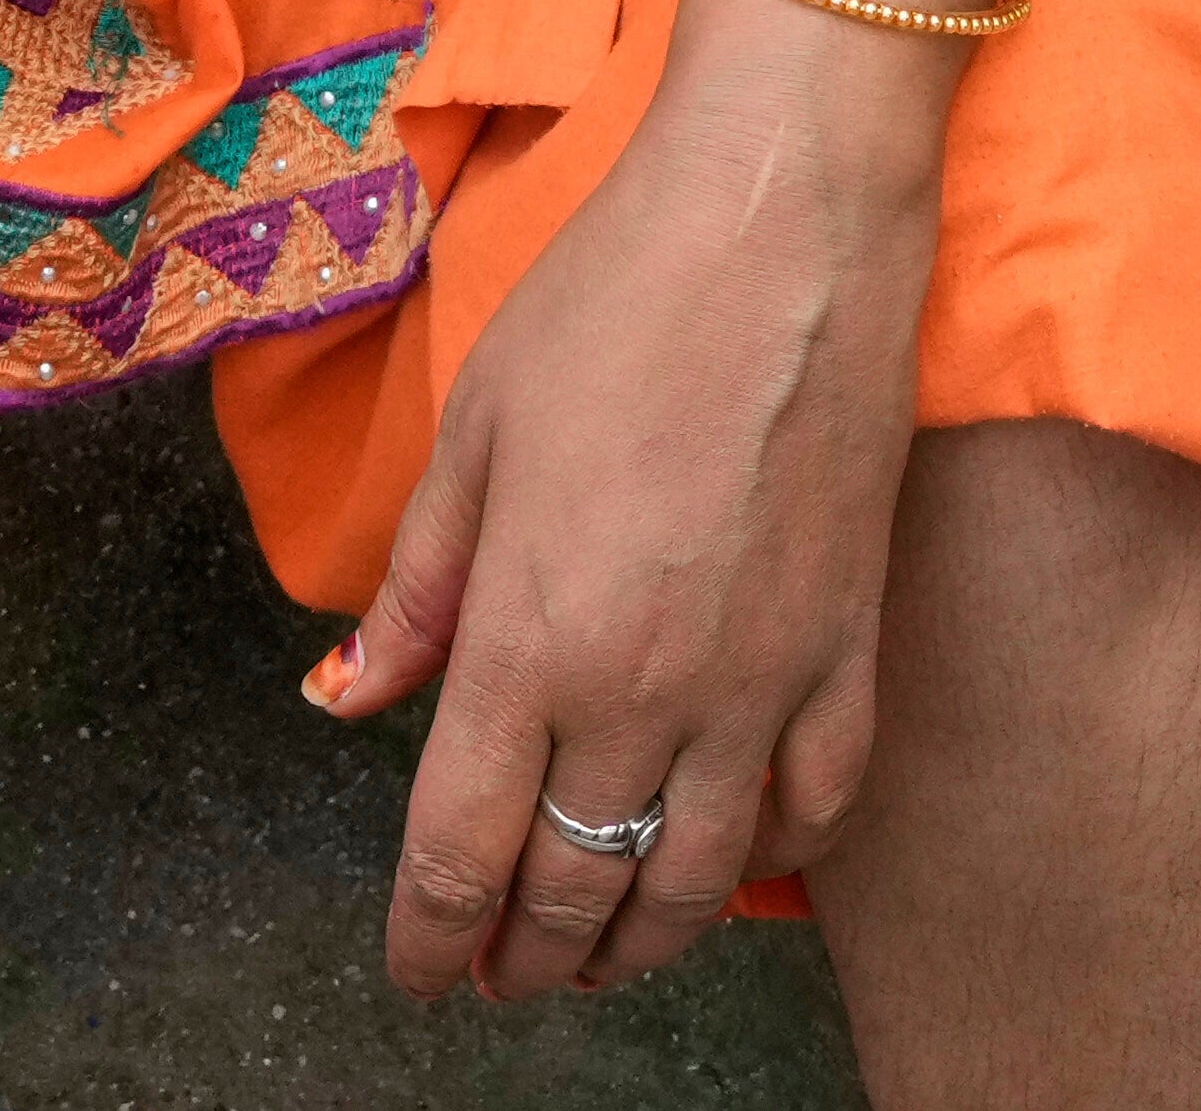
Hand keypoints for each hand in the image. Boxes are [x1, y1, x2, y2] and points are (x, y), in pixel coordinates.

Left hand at [328, 0, 949, 997]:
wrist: (786, 224)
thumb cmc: (613, 303)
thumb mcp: (473, 433)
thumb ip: (417, 590)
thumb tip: (349, 698)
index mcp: (526, 641)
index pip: (460, 853)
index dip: (430, 939)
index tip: (418, 973)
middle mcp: (642, 694)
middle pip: (573, 889)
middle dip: (524, 958)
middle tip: (498, 975)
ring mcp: (761, 682)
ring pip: (697, 881)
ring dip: (638, 943)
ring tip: (601, 958)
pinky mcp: (851, 646)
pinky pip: (818, 802)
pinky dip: (772, 855)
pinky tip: (736, 854)